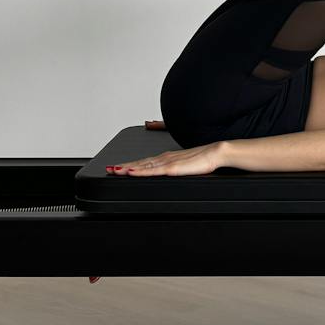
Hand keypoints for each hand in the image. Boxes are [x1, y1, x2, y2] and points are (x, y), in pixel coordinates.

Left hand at [107, 142, 229, 175]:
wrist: (216, 152)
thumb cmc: (204, 159)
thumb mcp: (187, 162)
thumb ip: (177, 164)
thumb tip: (173, 168)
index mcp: (166, 158)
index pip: (144, 162)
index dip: (130, 165)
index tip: (117, 167)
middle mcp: (164, 158)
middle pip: (140, 163)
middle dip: (123, 166)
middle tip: (109, 169)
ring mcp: (167, 162)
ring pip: (143, 166)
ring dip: (127, 168)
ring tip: (115, 170)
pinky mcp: (173, 167)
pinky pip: (153, 171)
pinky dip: (140, 171)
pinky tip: (131, 172)